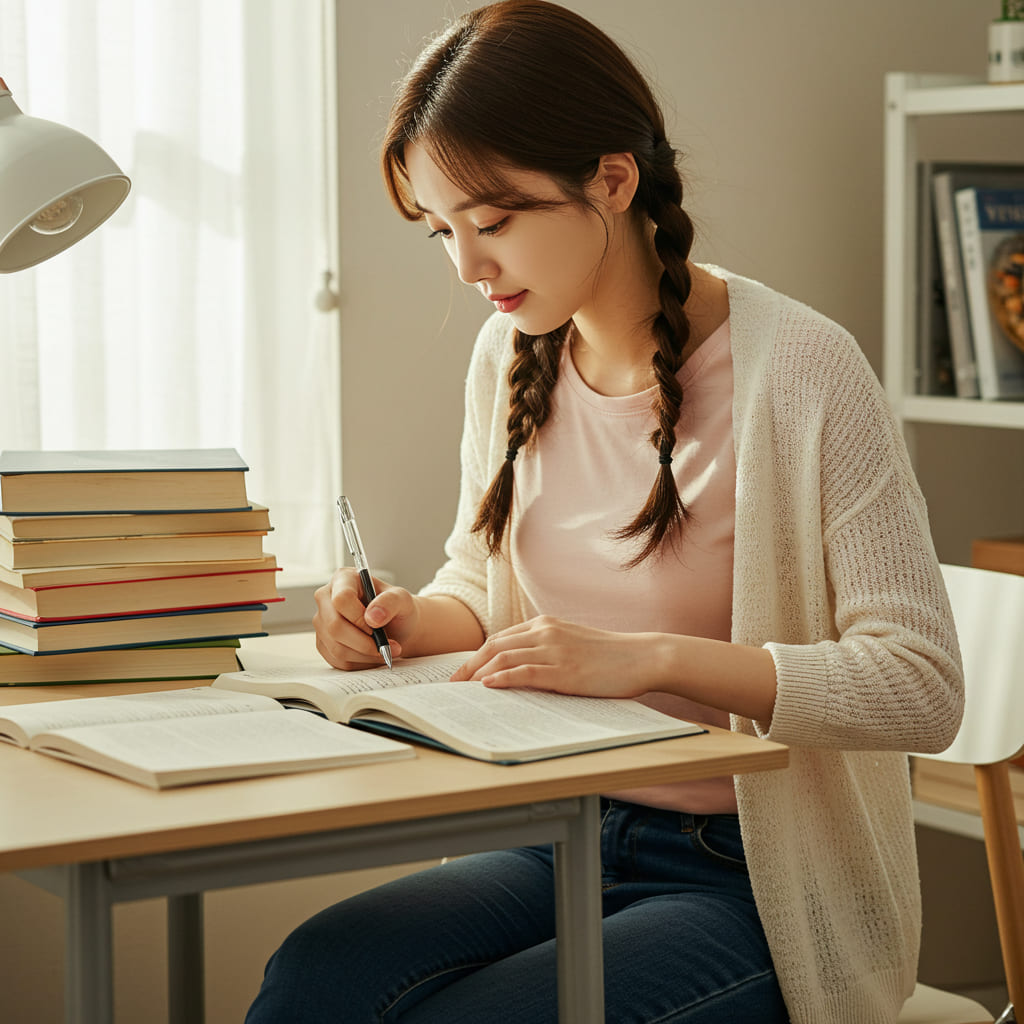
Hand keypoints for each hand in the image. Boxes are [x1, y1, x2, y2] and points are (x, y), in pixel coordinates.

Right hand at [313, 567, 419, 669]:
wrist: (397, 627)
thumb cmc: (397, 609)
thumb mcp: (403, 600)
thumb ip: (391, 602)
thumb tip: (372, 616)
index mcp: (343, 579)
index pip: (341, 599)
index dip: (358, 618)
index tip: (378, 628)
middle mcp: (326, 599)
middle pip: (334, 626)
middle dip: (364, 642)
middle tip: (387, 647)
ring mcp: (322, 622)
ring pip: (336, 647)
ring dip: (365, 655)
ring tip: (385, 651)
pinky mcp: (324, 643)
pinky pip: (337, 660)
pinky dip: (360, 662)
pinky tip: (373, 655)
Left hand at [449, 616, 651, 698]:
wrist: (642, 656)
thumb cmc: (609, 655)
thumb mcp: (572, 644)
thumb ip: (546, 649)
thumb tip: (518, 669)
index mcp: (545, 625)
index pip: (499, 639)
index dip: (476, 656)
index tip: (461, 673)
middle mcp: (545, 632)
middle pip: (493, 646)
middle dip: (468, 666)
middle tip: (452, 685)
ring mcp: (554, 650)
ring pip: (504, 658)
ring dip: (478, 675)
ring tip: (463, 691)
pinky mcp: (564, 670)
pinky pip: (524, 672)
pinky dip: (502, 678)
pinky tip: (489, 687)